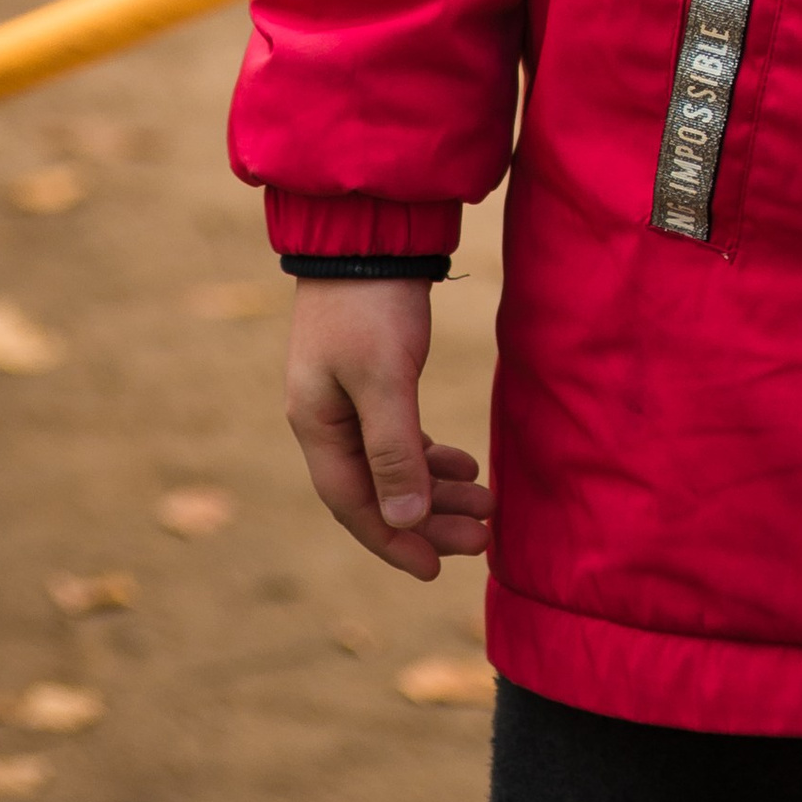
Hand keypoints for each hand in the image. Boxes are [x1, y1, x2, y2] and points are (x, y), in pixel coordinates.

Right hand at [284, 276, 494, 583]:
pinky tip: (464, 465)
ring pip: (393, 465)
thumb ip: (393, 450)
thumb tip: (404, 521)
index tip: (437, 570)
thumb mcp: (383, 378)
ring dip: (437, 489)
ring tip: (485, 505)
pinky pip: (401, 435)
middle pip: (378, 490)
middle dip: (428, 520)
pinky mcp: (372, 376)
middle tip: (480, 539)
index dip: (393, 542)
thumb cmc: (371, 304)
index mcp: (317, 425)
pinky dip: (431, 455)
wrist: (369, 232)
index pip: (354, 503)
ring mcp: (347, 397)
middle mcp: (327, 419)